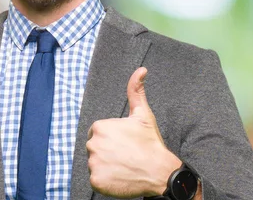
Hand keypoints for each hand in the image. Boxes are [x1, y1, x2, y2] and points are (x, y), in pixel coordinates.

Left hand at [86, 67, 181, 197]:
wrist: (159, 171)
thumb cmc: (150, 142)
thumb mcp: (143, 114)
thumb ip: (136, 90)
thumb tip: (141, 70)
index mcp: (101, 127)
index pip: (99, 133)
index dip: (113, 138)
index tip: (126, 143)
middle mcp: (93, 144)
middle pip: (96, 147)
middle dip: (108, 151)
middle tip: (126, 155)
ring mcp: (94, 164)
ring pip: (96, 163)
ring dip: (107, 165)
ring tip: (124, 165)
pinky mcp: (96, 181)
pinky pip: (97, 179)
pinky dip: (106, 180)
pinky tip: (120, 177)